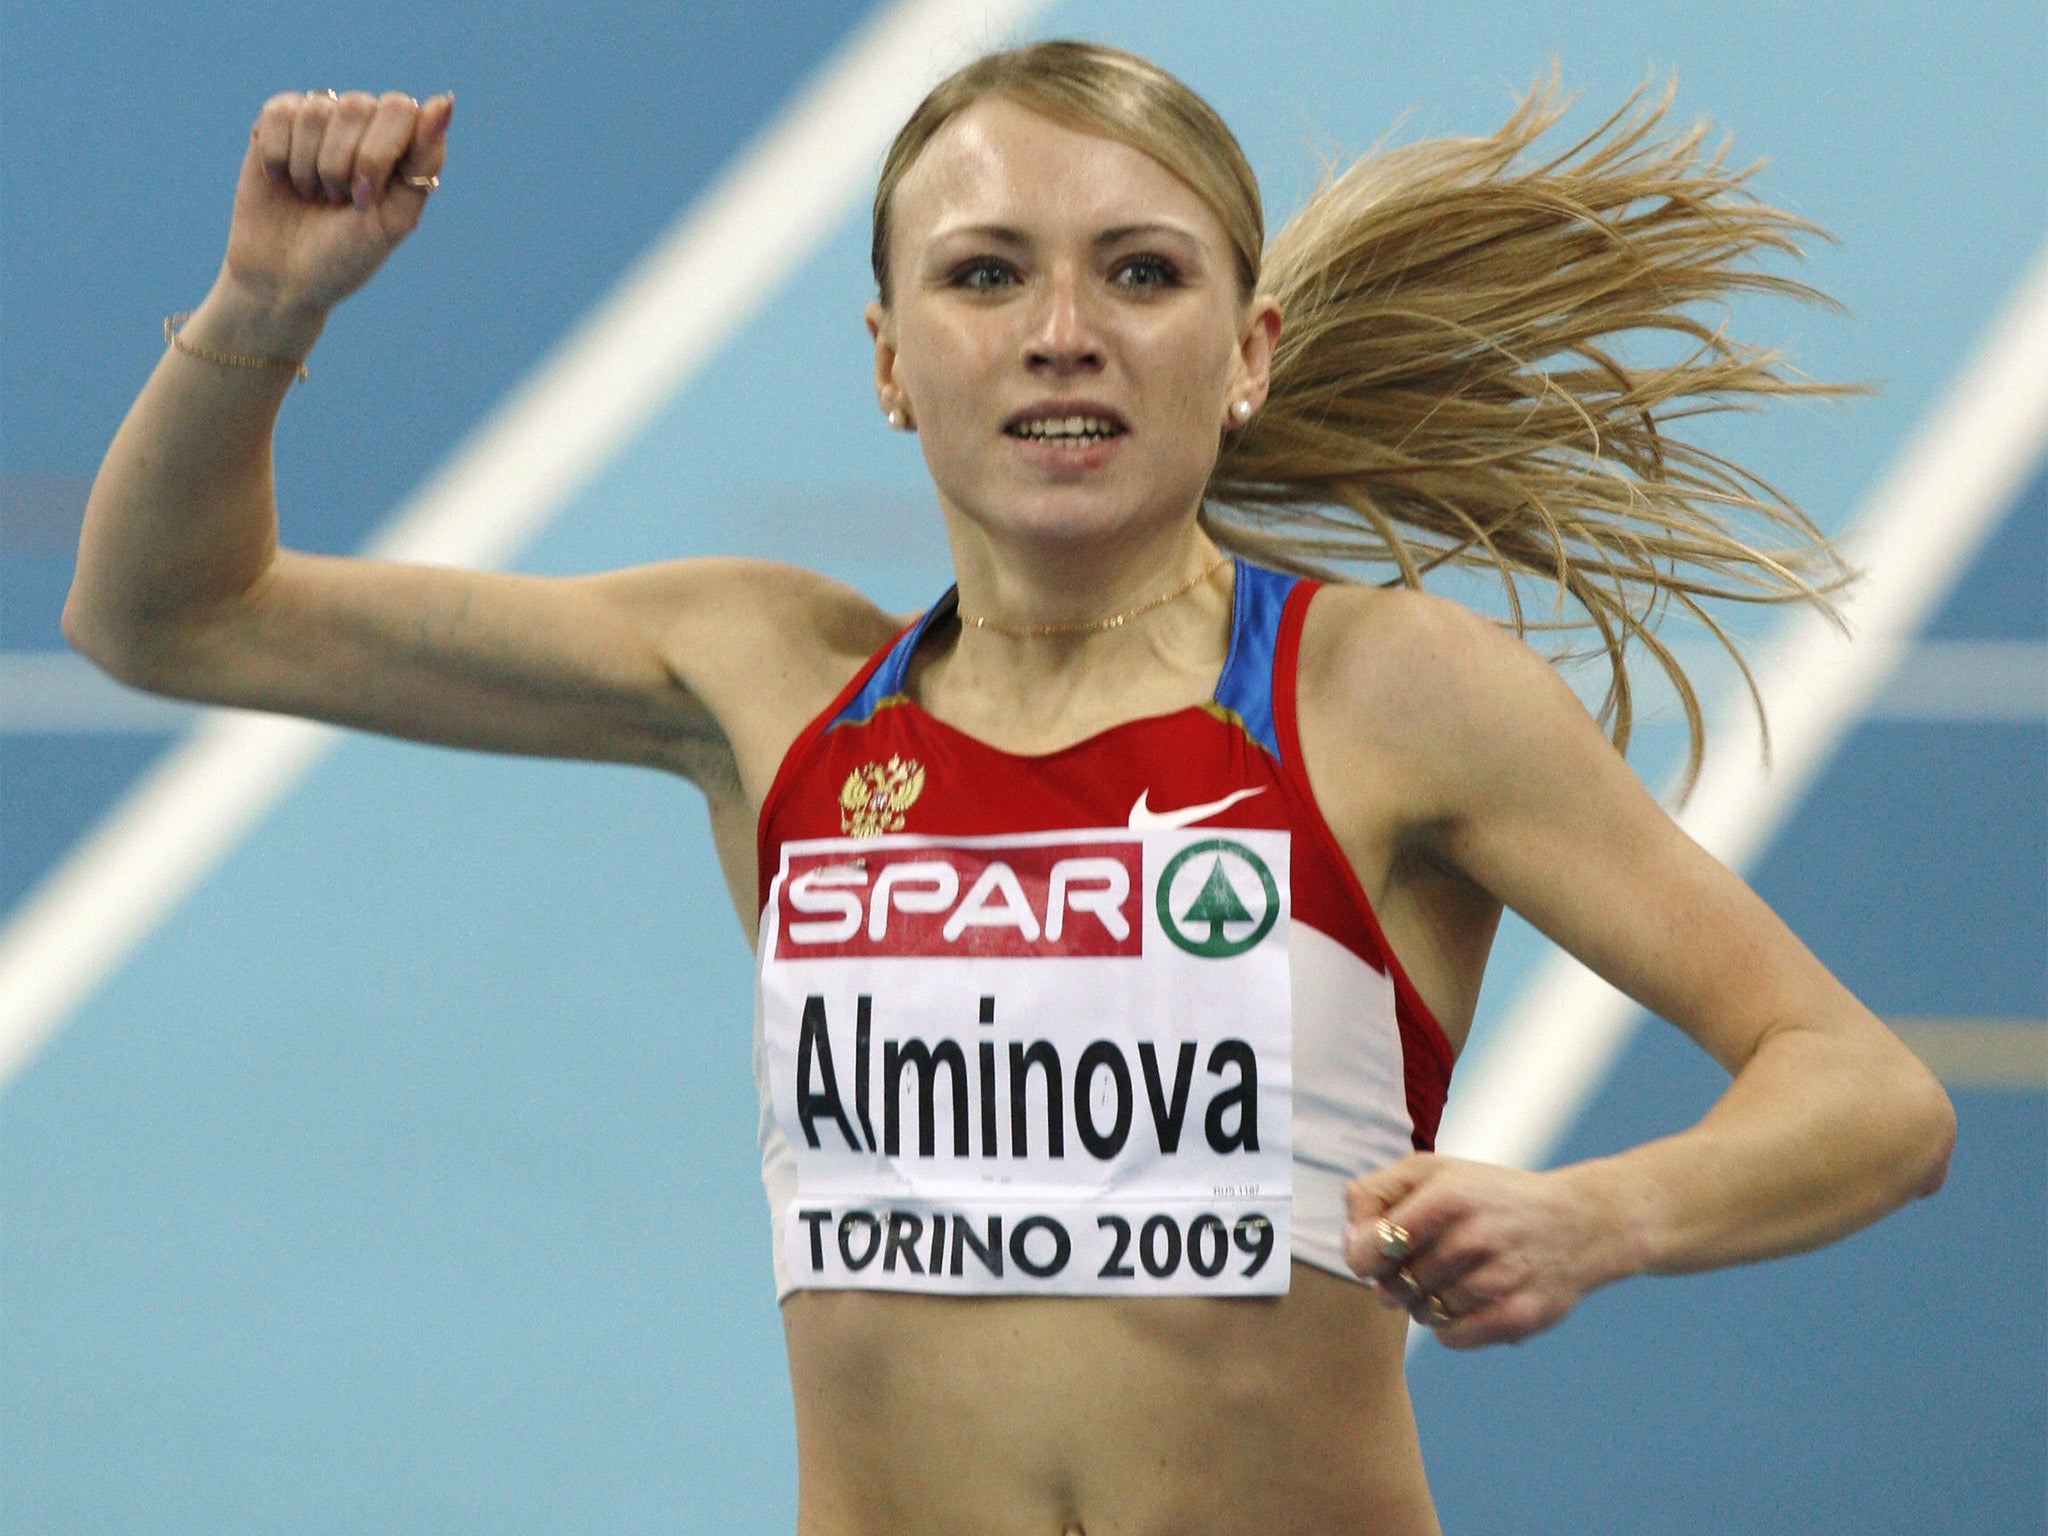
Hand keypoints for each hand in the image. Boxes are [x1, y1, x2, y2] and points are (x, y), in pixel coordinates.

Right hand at [222, 89, 453, 320]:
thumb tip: (444, 101)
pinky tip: (280, 179)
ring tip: (312, 194)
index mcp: (399, 147)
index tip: (366, 197)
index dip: (379, 152)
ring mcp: (320, 121)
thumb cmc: (346, 255)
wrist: (283, 278)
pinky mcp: (277, 123)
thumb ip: (423, 163)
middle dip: (344, 164)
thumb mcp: (394, 220)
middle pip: (358, 105)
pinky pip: (280, 111)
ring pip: (319, 109)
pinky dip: (280, 154)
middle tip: (338, 201)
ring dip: (311, 165)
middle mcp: (362, 126)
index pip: (400, 109)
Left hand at [1343, 1153, 1642, 1348]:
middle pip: (1394, 1286)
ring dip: (1425, 1301)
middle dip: (1397, 1278)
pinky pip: (1451, 1337)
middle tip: (1424, 1260)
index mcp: (1448, 1195)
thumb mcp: (1432, 1172)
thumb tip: (1351, 1246)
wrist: (1578, 1222)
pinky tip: (1471, 1298)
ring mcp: (1500, 1278)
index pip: (1372, 1247)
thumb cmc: (1487, 1196)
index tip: (1379, 1252)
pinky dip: (1450, 1324)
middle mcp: (1475, 1236)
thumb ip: (1375, 1194)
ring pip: (1421, 1313)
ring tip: (1455, 1274)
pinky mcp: (1519, 1316)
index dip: (1365, 1256)